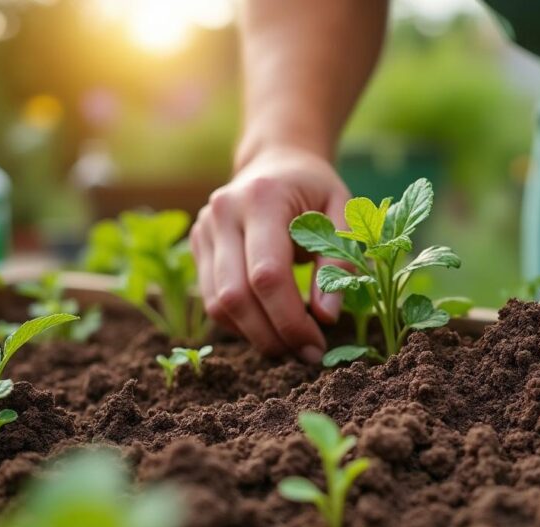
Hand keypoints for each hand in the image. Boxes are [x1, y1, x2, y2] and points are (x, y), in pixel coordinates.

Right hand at [191, 146, 350, 361]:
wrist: (277, 160)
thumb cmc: (315, 190)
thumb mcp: (343, 213)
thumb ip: (339, 262)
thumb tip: (326, 317)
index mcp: (261, 199)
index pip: (267, 275)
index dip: (291, 319)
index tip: (317, 344)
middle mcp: (223, 212)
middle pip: (235, 296)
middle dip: (272, 335)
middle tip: (305, 354)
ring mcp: (203, 229)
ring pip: (217, 305)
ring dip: (255, 336)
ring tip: (290, 345)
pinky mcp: (196, 246)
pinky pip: (211, 301)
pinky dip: (241, 324)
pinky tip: (270, 325)